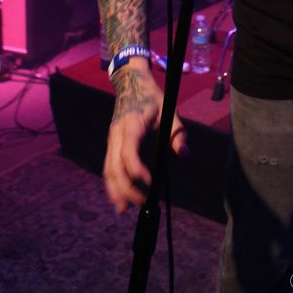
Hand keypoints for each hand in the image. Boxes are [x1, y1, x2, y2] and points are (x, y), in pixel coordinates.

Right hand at [103, 65, 187, 212]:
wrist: (131, 82)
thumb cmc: (152, 97)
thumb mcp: (169, 110)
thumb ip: (178, 133)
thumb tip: (184, 155)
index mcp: (132, 123)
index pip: (128, 151)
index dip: (136, 169)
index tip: (149, 182)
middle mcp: (117, 133)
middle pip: (114, 165)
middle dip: (126, 187)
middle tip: (142, 202)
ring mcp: (111, 138)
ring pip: (108, 168)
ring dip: (114, 190)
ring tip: (124, 209)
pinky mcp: (111, 142)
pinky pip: (108, 165)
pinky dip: (111, 182)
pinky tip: (118, 197)